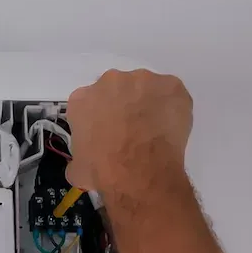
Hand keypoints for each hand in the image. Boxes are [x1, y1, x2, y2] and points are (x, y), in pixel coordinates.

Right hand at [64, 69, 193, 195]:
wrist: (138, 173)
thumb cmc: (103, 171)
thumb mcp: (78, 168)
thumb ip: (80, 156)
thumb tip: (83, 165)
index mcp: (82, 98)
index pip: (90, 104)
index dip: (101, 119)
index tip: (108, 134)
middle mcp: (110, 81)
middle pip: (118, 90)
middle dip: (125, 107)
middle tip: (132, 132)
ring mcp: (142, 80)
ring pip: (146, 89)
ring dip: (148, 105)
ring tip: (154, 132)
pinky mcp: (170, 84)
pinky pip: (172, 94)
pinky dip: (173, 108)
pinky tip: (170, 129)